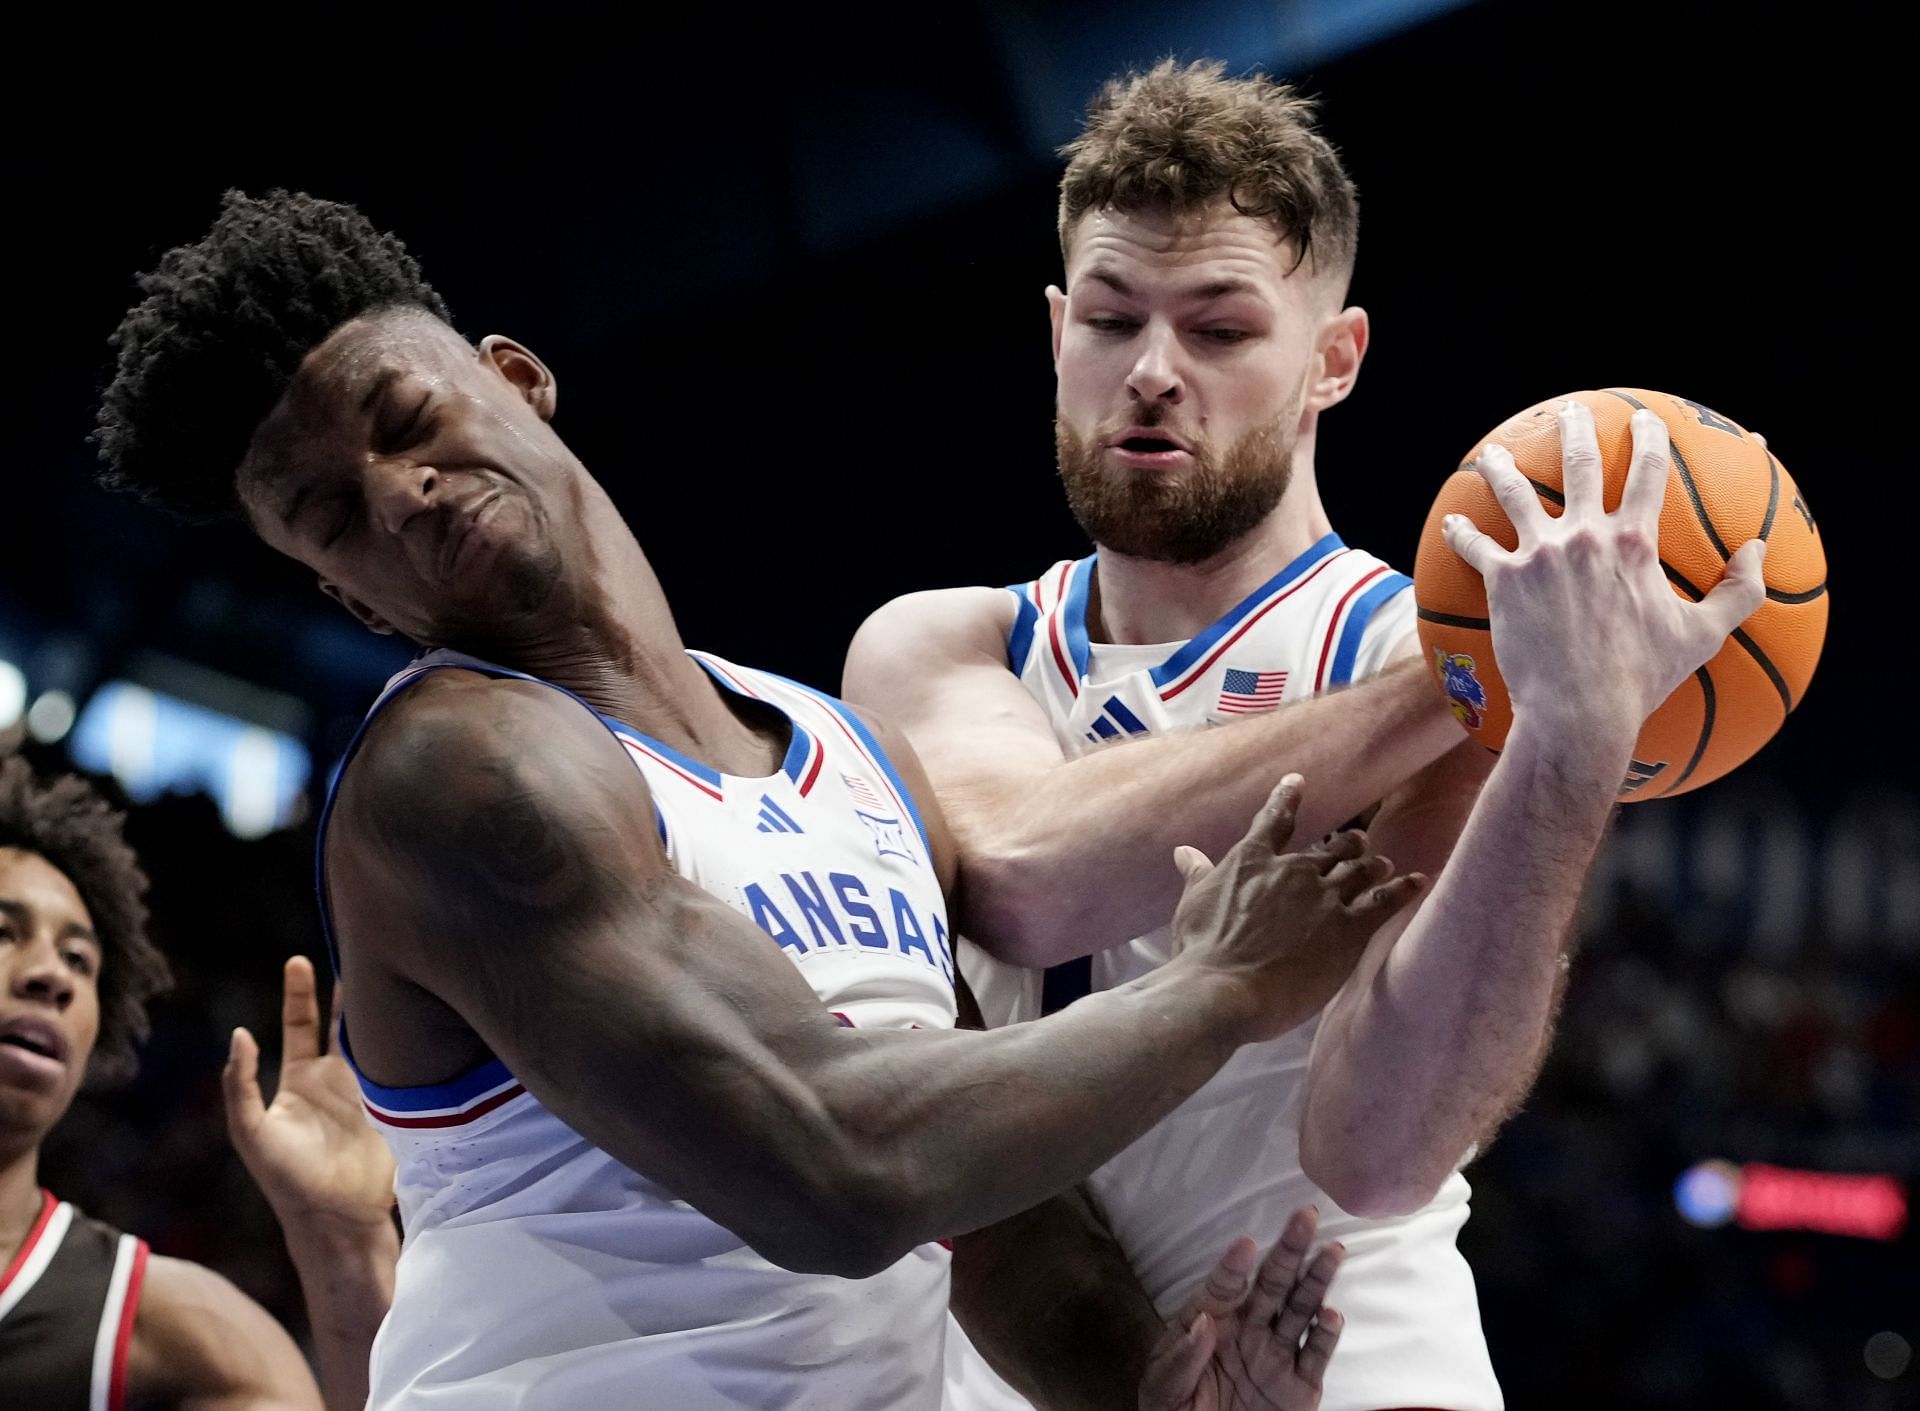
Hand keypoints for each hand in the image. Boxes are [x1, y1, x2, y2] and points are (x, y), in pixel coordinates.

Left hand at [223, 956, 395, 1235]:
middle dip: (346, 986)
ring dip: (380, 1007)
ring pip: (376, 1036)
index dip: (299, 993)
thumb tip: (240, 1034)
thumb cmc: (287, 1178)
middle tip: (355, 946)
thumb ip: (240, 1085)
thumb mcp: (251, 1132)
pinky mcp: (399, 1102)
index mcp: (300, 1081)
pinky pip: (404, 1061)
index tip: (298, 960)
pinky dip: (408, 1038)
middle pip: (344, 1020)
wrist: (340, 1215)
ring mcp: (371, 1089)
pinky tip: (417, 1012)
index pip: (301, 1024)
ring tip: (390, 969)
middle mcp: (336, 1079)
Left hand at [1138, 1207, 1344, 1410]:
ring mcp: (1276, 1355)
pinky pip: (1316, 1356)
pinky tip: (1331, 1314)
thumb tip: (1205, 1321)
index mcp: (1210, 1324)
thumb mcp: (1163, 1391)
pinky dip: (1326, 1336)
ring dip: (1317, 1280)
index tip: (1246, 1244)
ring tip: (1333, 1252)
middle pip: (1272, 1284)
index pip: (1223, 1287)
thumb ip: (1181, 1359)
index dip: (1234, 1266)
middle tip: (1306, 1215)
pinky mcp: (1300, 1386)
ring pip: (1300, 1309)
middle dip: (1289, 1249)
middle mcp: (1248, 1331)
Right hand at [1170, 774, 1424, 1041]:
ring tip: (1382, 864)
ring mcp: (1325, 898)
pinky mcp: (1349, 930)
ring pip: (1362, 870)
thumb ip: (1197, 874)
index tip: (1298, 781)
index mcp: (1254, 860)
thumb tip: (1186, 852)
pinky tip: (1417, 880)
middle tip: (1356, 845)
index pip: (1274, 820)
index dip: (1287, 798)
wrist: (1223, 988)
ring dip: (1374, 865)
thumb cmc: (1201, 948)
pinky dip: (1403, 889)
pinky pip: (1385, 902)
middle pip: (1333, 848)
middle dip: (1348, 846)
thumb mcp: (1193, 904)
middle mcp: (1295, 870)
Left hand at [1443, 399, 1765, 740]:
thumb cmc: (1642, 677)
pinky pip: (1475, 546)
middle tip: (1568, 411)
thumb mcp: (1701, 636)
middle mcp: (1585, 536)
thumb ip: (1737, 591)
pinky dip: (1460, 533)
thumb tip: (1758, 552)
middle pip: (1579, 464)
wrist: (1580, 710)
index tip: (1644, 419)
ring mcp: (1540, 554)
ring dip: (1502, 468)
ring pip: (1514, 492)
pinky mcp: (1503, 579)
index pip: (1647, 472)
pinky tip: (1450, 524)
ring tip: (1492, 454)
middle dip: (1574, 429)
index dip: (1648, 438)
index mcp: (1634, 542)